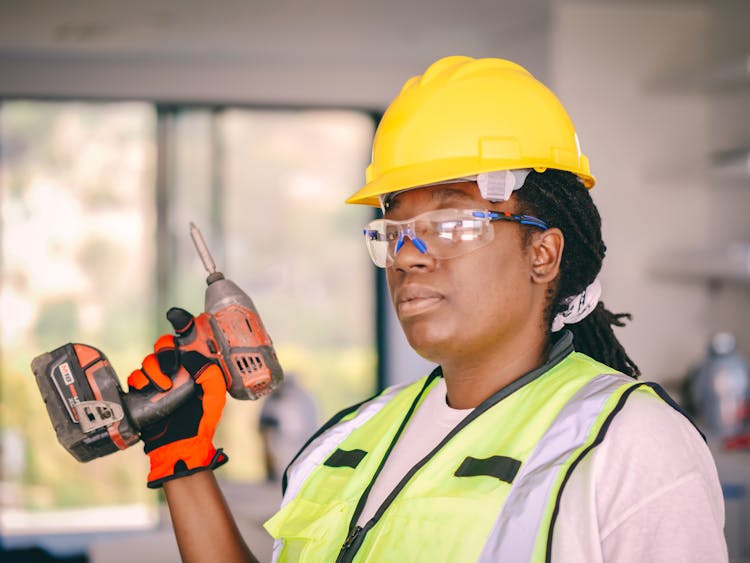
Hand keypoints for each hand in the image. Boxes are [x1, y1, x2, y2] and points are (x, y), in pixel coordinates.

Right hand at [128, 307, 227, 488]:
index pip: (189, 337)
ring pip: (149, 359)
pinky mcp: (144, 390)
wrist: (179, 445)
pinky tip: (150, 391)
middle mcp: (178, 368)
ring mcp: (160, 378)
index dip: (182, 322)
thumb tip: (192, 356)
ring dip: (155, 369)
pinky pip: (136, 375)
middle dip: (166, 350)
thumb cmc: (201, 421)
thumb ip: (209, 373)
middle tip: (172, 366)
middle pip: (165, 344)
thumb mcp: (214, 396)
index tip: (177, 317)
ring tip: (164, 387)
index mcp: (197, 365)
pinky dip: (141, 380)